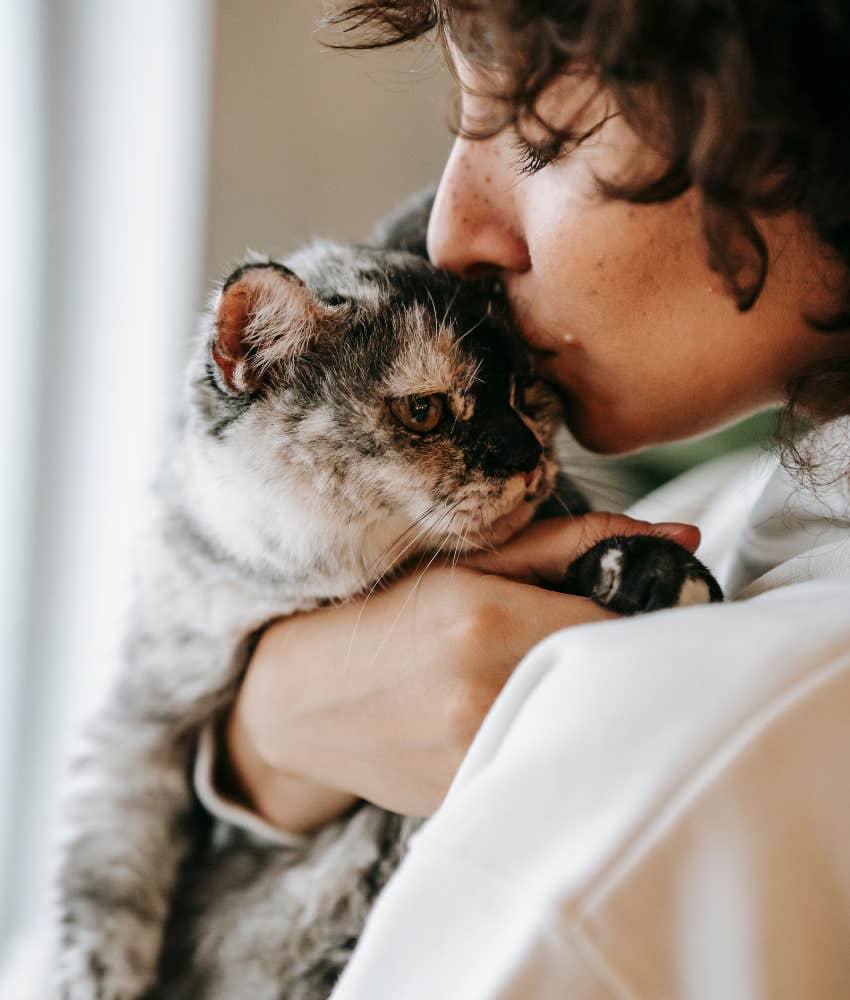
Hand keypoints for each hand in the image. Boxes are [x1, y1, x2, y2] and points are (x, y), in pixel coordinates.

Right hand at [223, 514, 698, 831]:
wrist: (300, 699)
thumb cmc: (386, 614)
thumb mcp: (471, 560)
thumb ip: (577, 543)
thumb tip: (684, 538)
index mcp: (490, 621)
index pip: (628, 620)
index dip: (652, 611)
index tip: (650, 605)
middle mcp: (488, 695)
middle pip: (617, 677)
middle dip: (625, 655)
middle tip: (601, 636)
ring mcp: (480, 756)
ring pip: (593, 723)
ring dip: (595, 697)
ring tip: (549, 672)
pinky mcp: (476, 796)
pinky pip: (554, 759)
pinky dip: (557, 733)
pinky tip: (519, 712)